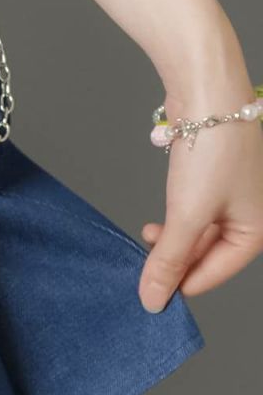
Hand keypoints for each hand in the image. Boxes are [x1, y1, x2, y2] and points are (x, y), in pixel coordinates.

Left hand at [138, 87, 262, 312]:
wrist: (208, 94)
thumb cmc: (211, 152)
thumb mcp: (187, 216)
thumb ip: (169, 260)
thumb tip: (153, 300)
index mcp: (256, 229)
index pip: (216, 273)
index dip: (182, 284)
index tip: (150, 292)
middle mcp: (249, 213)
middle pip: (208, 253)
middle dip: (175, 259)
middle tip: (143, 264)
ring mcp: (231, 194)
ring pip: (198, 232)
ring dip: (171, 240)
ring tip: (147, 236)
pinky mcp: (212, 177)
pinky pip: (193, 211)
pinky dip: (174, 220)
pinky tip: (156, 221)